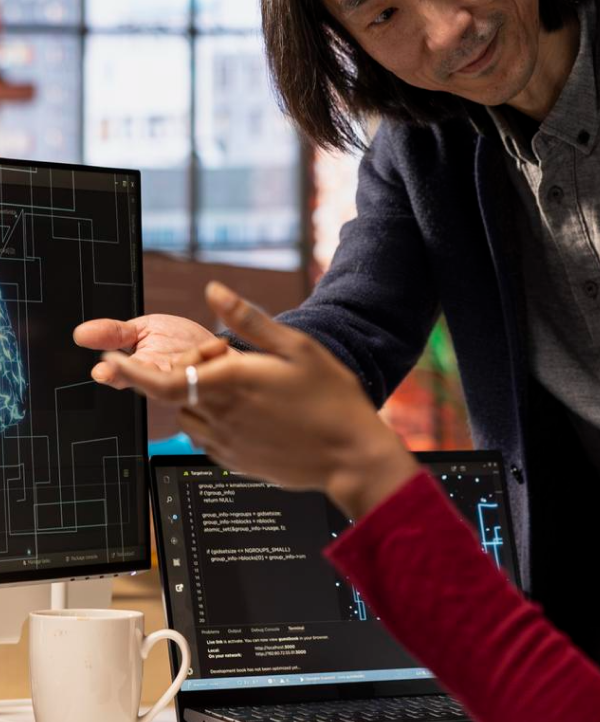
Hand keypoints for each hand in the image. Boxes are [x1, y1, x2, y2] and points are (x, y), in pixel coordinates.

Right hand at [73, 313, 231, 389]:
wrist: (217, 350)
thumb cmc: (178, 342)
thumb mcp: (143, 329)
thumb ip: (115, 333)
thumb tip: (80, 334)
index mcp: (141, 370)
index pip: (121, 377)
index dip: (114, 374)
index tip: (104, 370)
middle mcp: (161, 383)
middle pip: (151, 383)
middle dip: (152, 370)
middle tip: (152, 356)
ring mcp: (185, 386)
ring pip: (181, 375)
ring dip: (191, 357)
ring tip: (203, 348)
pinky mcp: (209, 386)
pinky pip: (207, 371)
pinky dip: (210, 353)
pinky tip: (215, 348)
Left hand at [101, 283, 419, 518]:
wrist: (350, 455)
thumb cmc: (330, 396)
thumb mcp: (296, 346)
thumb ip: (248, 320)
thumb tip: (213, 291)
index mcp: (230, 383)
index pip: (161, 382)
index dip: (131, 372)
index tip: (114, 359)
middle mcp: (220, 416)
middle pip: (177, 394)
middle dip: (184, 374)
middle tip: (227, 360)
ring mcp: (227, 444)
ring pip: (190, 415)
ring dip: (198, 397)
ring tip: (242, 386)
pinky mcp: (235, 462)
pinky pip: (206, 438)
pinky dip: (212, 420)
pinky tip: (250, 412)